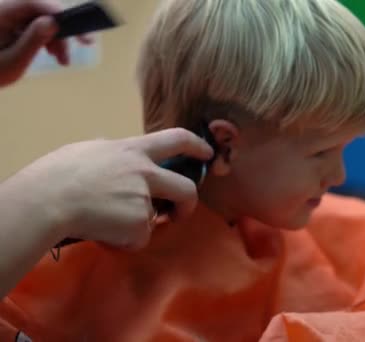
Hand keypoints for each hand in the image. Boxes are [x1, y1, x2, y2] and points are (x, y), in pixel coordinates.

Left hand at [0, 0, 92, 86]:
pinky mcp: (9, 23)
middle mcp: (4, 9)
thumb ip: (33, 40)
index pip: (36, 4)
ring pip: (40, 18)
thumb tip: (54, 22)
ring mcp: (7, 16)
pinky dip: (45, 37)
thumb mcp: (12, 62)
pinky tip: (52, 52)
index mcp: (1, 13)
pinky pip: (33, 23)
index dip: (61, 14)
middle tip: (79, 49)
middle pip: (41, 11)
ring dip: (56, 36)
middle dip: (61, 30)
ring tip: (62, 60)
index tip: (81, 32)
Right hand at [8, 128, 212, 249]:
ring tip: (107, 220)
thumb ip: (112, 155)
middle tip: (178, 213)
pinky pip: (138, 238)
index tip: (207, 153)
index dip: (196, 145)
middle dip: (188, 204)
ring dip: (138, 225)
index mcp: (132, 150)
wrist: (47, 202)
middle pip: (186, 189)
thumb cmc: (57, 174)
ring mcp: (145, 200)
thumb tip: (117, 158)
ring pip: (154, 219)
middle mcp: (145, 173)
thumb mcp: (89, 150)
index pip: (176, 139)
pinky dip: (123, 240)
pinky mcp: (139, 226)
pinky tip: (103, 231)